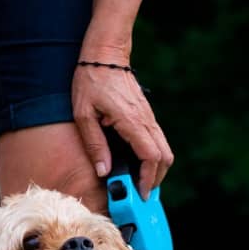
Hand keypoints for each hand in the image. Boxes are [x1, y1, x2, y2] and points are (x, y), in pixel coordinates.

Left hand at [72, 62, 173, 194]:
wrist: (105, 55)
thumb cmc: (91, 81)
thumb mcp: (84, 115)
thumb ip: (95, 144)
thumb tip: (104, 171)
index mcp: (131, 121)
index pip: (151, 156)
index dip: (148, 178)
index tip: (140, 193)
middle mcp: (145, 120)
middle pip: (165, 157)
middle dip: (155, 179)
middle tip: (140, 193)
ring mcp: (149, 118)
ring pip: (164, 150)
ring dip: (156, 170)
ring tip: (139, 183)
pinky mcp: (146, 116)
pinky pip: (157, 142)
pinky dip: (153, 158)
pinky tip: (138, 166)